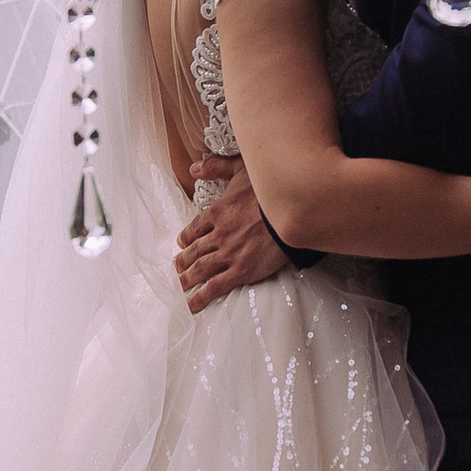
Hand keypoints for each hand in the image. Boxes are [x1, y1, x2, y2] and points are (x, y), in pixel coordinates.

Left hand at [176, 153, 289, 313]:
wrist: (292, 213)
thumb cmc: (270, 191)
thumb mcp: (243, 170)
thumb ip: (218, 167)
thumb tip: (195, 166)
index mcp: (217, 212)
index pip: (195, 228)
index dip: (186, 237)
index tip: (182, 243)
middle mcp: (218, 235)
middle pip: (194, 251)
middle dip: (183, 260)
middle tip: (178, 266)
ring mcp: (228, 254)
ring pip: (200, 269)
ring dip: (188, 278)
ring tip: (182, 284)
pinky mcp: (241, 271)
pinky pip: (215, 286)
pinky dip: (201, 297)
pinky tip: (192, 304)